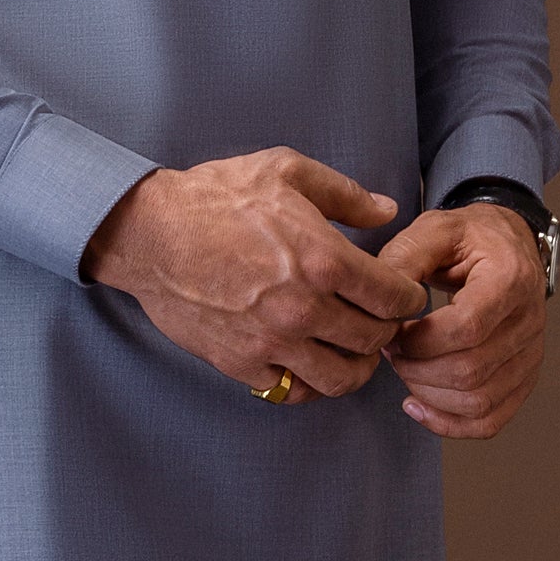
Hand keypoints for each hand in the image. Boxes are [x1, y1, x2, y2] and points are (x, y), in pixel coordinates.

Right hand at [82, 151, 428, 397]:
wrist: (149, 233)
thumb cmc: (215, 197)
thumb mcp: (286, 172)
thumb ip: (345, 194)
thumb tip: (387, 210)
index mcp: (325, 260)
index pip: (396, 299)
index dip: (409, 297)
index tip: (403, 295)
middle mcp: (305, 309)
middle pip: (374, 342)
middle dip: (386, 331)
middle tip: (378, 320)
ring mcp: (273, 342)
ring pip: (341, 379)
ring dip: (354, 366)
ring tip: (349, 350)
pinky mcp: (242, 363)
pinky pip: (291, 389)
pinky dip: (305, 380)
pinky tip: (304, 359)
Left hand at [376, 201, 547, 438]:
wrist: (507, 243)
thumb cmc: (468, 237)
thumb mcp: (433, 229)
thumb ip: (403, 258)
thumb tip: (378, 302)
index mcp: (510, 279)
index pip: (467, 329)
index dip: (420, 341)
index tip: (392, 331)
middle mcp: (529, 320)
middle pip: (470, 371)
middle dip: (417, 369)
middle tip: (391, 350)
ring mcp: (530, 353)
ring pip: (479, 401)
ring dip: (428, 394)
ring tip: (405, 367)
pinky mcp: (523, 377)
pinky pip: (490, 420)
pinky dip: (449, 423)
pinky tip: (418, 403)